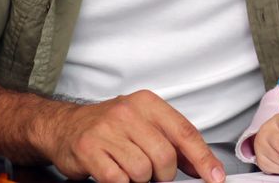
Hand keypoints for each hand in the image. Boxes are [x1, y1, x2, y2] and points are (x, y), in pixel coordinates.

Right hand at [32, 89, 224, 182]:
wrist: (64, 126)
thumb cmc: (110, 127)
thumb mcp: (144, 126)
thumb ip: (173, 143)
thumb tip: (202, 166)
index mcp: (148, 103)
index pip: (185, 132)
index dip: (203, 158)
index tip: (214, 177)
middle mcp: (128, 112)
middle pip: (165, 156)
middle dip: (163, 173)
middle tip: (152, 172)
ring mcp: (107, 130)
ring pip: (142, 170)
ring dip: (139, 178)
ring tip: (128, 167)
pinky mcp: (89, 149)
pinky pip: (118, 179)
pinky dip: (120, 182)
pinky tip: (114, 171)